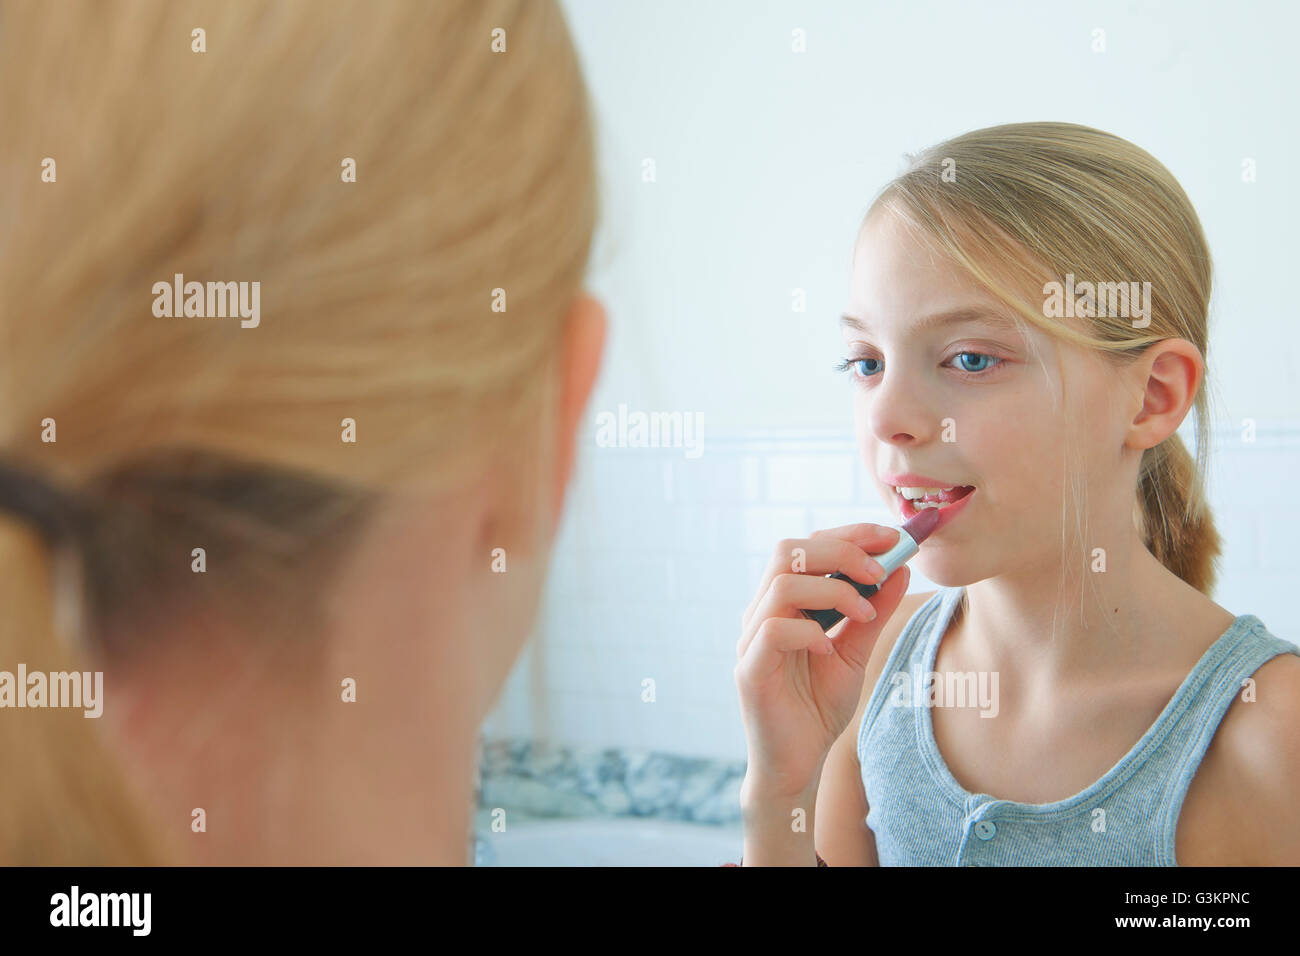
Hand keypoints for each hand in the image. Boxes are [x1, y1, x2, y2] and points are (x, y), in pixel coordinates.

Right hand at [735, 523, 911, 799]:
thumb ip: (873, 611)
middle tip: (881, 568)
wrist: (799, 763)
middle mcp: (761, 612)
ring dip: (832, 590)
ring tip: (865, 613)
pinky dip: (809, 632)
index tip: (891, 537)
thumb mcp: (856, 651)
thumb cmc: (818, 706)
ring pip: (781, 585)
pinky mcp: (749, 669)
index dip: (848, 535)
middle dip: (840, 550)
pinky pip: (773, 631)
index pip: (807, 546)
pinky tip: (830, 649)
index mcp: (784, 603)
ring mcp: (750, 639)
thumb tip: (901, 568)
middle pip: (787, 551)